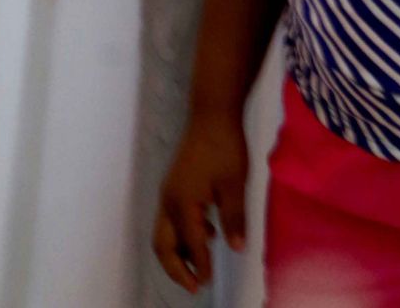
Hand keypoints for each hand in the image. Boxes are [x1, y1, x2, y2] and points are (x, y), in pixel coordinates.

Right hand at [154, 114, 248, 293]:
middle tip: (194, 286)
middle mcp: (169, 200)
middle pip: (162, 245)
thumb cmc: (224, 146)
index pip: (191, 244)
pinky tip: (207, 233)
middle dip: (176, 269)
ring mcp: (169, 191)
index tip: (208, 283)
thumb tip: (237, 248)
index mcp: (182, 203)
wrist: (212, 113)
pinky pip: (171, 219)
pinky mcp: (174, 184)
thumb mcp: (234, 184)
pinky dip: (182, 234)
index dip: (200, 266)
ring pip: (164, 233)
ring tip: (200, 265)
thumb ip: (234, 218)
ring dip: (179, 252)